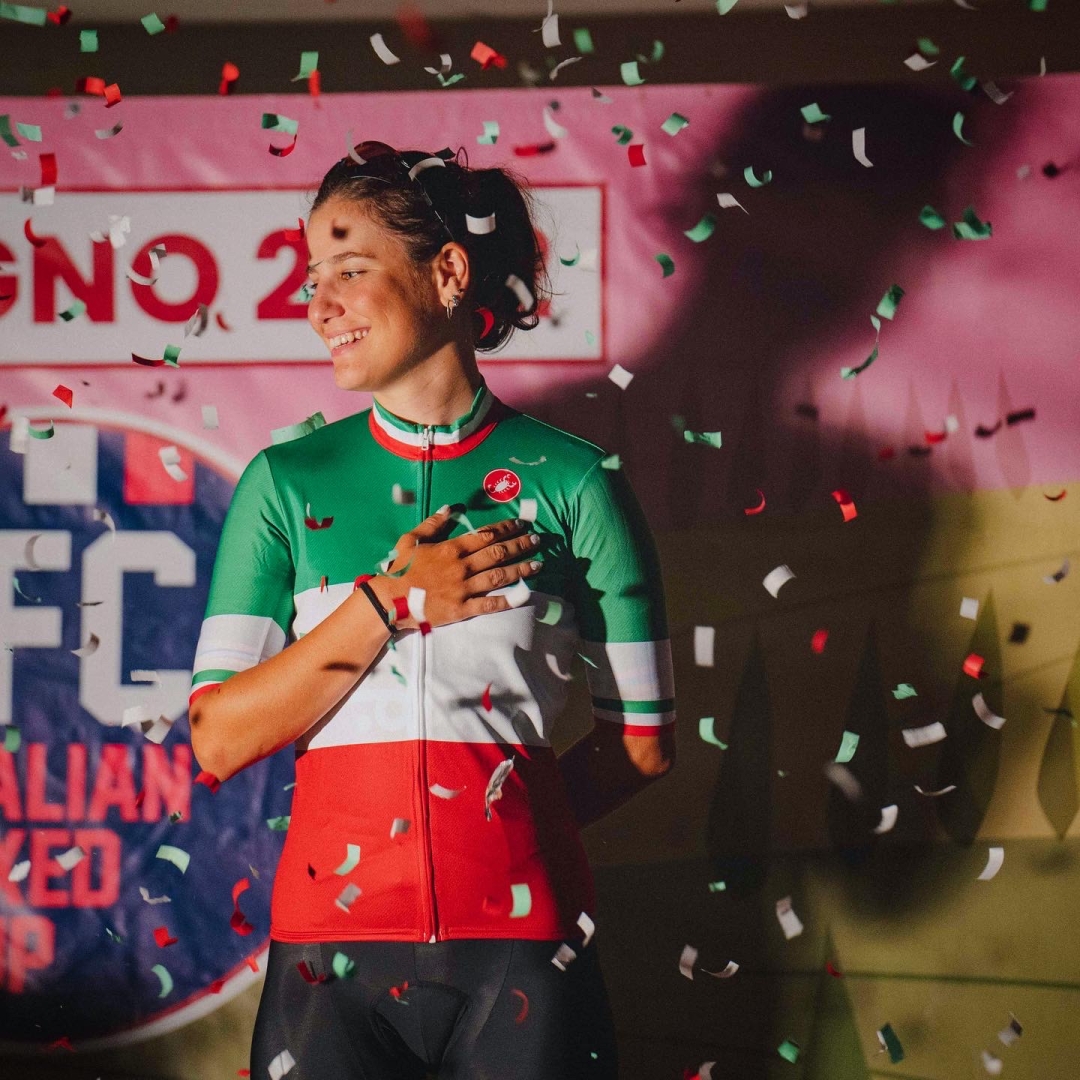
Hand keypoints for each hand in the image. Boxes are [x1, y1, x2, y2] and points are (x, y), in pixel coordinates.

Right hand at [368, 507, 541, 630]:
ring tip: (538, 564)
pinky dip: (507, 600)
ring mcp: (463, 588)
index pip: (486, 535)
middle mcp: (462, 566)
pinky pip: (489, 604)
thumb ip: (432, 524)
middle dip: (520, 545)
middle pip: (498, 553)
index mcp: (452, 548)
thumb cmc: (401, 569)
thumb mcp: (411, 540)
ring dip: (521, 570)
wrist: (390, 600)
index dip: (506, 529)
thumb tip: (449, 508)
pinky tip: (524, 595)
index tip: (521, 524)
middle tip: (537, 540)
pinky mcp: (462, 609)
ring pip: (499, 577)